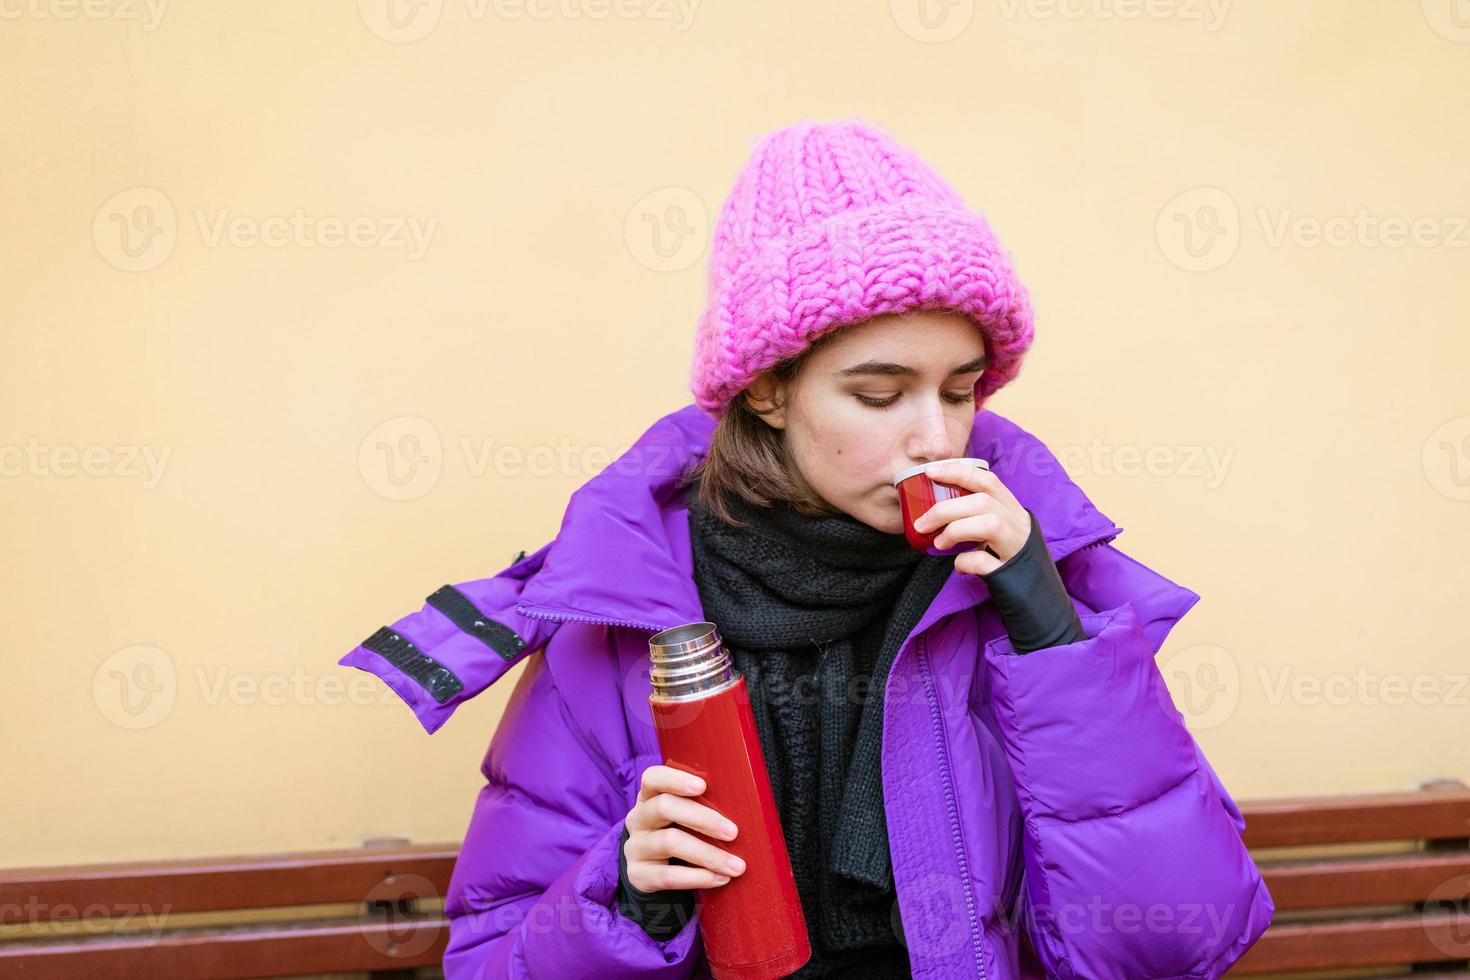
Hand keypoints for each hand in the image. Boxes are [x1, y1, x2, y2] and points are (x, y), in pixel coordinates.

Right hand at [624, 765, 745, 891]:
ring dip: (708, 854)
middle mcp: (638, 819)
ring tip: (736, 865)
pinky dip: (698, 877)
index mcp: (649, 797)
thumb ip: (702, 806)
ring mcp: (636, 847)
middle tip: (733, 832)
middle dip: (703, 819)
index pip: (653, 778)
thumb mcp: (684, 816)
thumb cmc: (680, 833)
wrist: (654, 873)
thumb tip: (742, 805)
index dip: (675, 779)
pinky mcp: (638, 875)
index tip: (703, 786)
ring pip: (669, 842)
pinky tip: (720, 879)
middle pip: (664, 807)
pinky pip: (668, 875)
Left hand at [909, 461, 1030, 577]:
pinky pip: (985, 561)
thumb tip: (932, 514)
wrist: (1036, 598)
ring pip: (989, 524)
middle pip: (983, 502)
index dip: (958, 471)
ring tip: (939, 543)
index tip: (930, 471)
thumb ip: (975, 518)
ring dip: (955, 530)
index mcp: (1013, 510)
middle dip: (945, 509)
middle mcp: (1019, 525)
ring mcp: (1017, 548)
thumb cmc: (1008, 560)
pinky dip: (965, 561)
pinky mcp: (1010, 572)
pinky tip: (958, 567)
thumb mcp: (997, 532)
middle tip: (922, 523)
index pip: (987, 480)